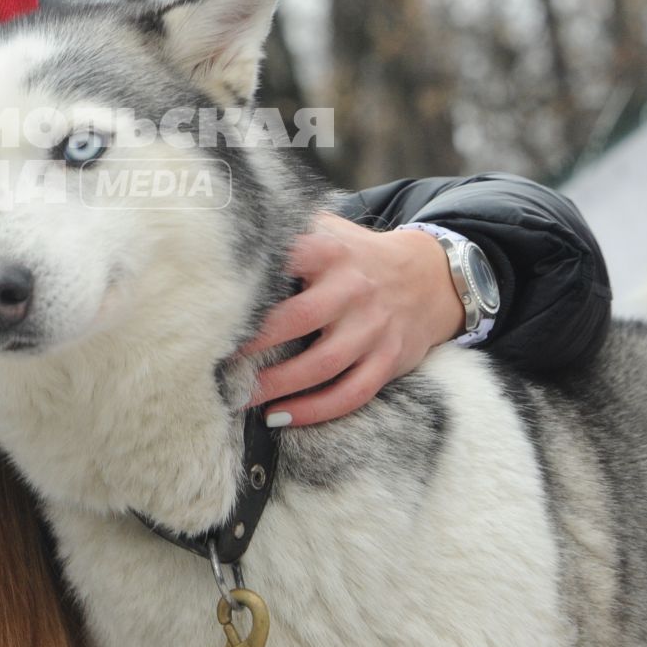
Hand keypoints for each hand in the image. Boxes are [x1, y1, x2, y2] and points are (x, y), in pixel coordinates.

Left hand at [232, 212, 464, 425]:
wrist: (430, 277)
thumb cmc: (358, 256)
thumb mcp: (330, 230)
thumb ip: (288, 230)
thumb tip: (227, 231)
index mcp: (332, 252)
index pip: (286, 260)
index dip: (251, 284)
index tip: (216, 306)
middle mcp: (354, 290)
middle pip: (299, 319)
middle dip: (255, 343)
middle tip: (217, 361)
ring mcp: (373, 328)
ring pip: (323, 364)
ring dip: (278, 385)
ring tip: (241, 397)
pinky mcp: (388, 360)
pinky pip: (352, 393)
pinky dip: (315, 411)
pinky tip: (282, 417)